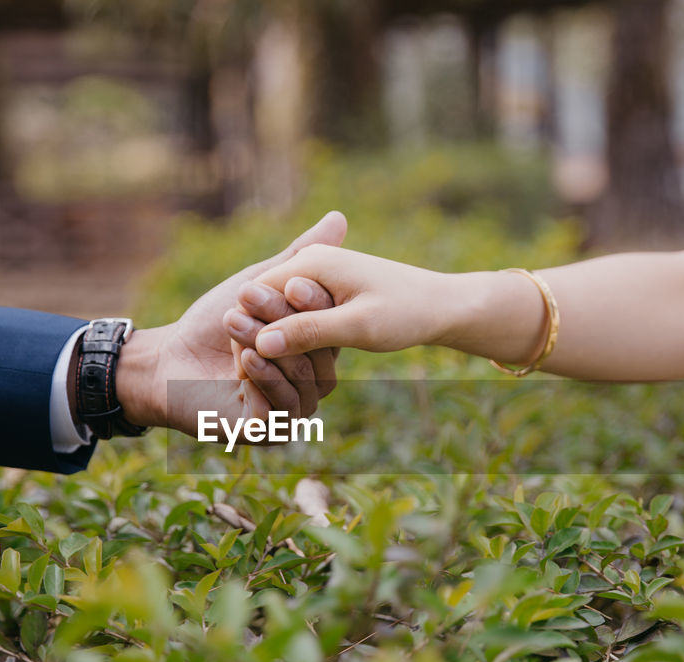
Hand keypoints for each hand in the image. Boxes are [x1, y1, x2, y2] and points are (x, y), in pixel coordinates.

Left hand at [113, 211, 346, 436]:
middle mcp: (309, 385)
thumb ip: (299, 258)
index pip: (332, 329)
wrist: (168, 359)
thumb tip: (338, 218)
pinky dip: (264, 380)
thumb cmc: (213, 322)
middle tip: (249, 297)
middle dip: (285, 324)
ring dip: (269, 349)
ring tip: (234, 323)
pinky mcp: (269, 432)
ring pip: (302, 382)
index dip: (314, 305)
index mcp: (315, 351)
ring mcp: (291, 412)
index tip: (289, 281)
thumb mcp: (260, 283)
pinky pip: (281, 409)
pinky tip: (244, 358)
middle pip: (319, 357)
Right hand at [230, 246, 460, 357]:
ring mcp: (317, 274)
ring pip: (278, 310)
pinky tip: (289, 367)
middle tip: (246, 379)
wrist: (440, 304)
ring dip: (272, 340)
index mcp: (312, 262)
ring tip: (262, 378)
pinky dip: (291, 337)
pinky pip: (295, 313)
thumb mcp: (358, 326)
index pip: (255, 294)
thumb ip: (310, 332)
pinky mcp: (326, 290)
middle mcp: (309, 262)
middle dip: (254, 336)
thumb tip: (263, 343)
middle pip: (262, 301)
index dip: (246, 331)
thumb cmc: (405, 312)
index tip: (243, 368)